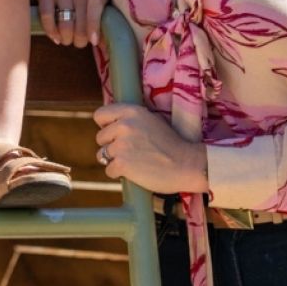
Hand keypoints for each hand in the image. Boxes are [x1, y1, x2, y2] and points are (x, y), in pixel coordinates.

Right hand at [33, 0, 107, 46]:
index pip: (96, 7)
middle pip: (80, 24)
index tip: (93, 41)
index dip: (94, 26)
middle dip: (79, 40)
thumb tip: (102, 43)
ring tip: (66, 40)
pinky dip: (51, 31)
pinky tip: (55, 36)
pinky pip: (47, 17)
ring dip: (66, 38)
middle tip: (78, 41)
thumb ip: (100, 15)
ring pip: (64, 24)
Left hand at [92, 103, 207, 193]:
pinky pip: (109, 170)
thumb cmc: (171, 144)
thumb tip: (110, 124)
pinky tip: (136, 172)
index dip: (105, 126)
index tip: (114, 134)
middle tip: (131, 151)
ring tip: (134, 162)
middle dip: (111, 146)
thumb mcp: (151, 120)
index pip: (100, 115)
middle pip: (100, 137)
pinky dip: (120, 174)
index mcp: (131, 111)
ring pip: (102, 155)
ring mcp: (121, 145)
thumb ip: (130, 119)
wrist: (187, 164)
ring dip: (114, 160)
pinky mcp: (121, 163)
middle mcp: (124, 125)